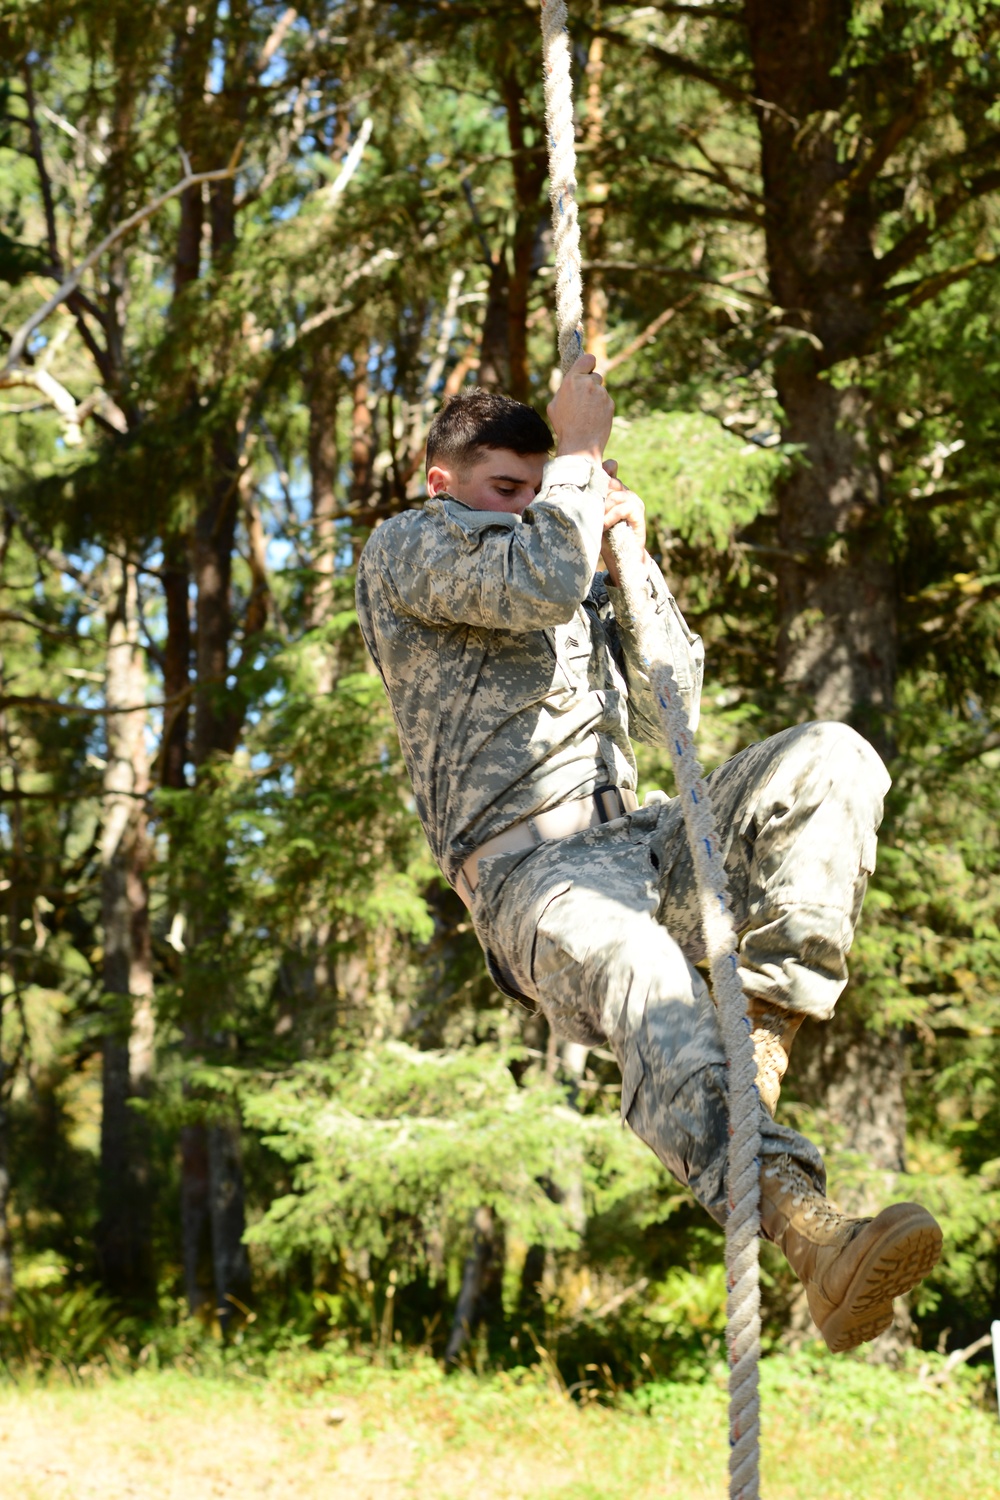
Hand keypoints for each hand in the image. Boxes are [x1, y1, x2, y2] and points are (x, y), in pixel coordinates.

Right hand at [546, 352, 614, 461]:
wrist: (580, 444)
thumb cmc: (564, 426)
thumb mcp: (555, 405)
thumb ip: (565, 390)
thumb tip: (571, 383)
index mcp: (573, 380)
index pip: (588, 359)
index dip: (588, 363)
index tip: (588, 368)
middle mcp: (589, 383)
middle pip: (595, 376)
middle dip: (591, 384)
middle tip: (583, 399)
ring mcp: (601, 394)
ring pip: (600, 391)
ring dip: (595, 398)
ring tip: (587, 414)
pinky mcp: (610, 404)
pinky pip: (606, 402)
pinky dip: (602, 408)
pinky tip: (594, 419)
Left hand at [600, 459, 646, 583]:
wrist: (621, 557)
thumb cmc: (604, 536)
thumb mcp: (593, 515)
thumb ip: (588, 500)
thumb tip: (572, 487)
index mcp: (615, 489)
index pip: (610, 467)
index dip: (602, 469)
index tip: (588, 479)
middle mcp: (626, 491)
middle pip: (610, 481)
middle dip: (598, 495)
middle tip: (590, 510)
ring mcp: (634, 500)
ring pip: (615, 495)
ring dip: (602, 508)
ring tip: (596, 521)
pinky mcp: (638, 513)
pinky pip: (622, 508)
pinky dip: (610, 517)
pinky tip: (603, 526)